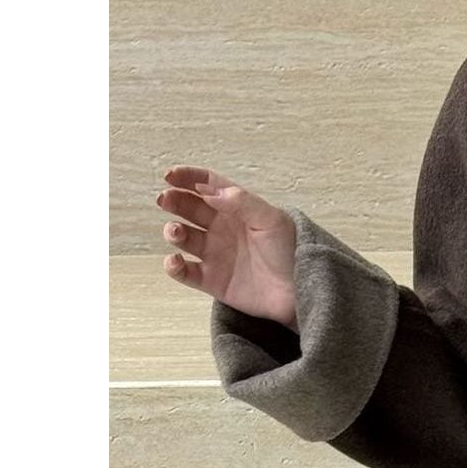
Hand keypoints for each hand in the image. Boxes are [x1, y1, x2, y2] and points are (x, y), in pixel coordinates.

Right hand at [155, 166, 298, 330]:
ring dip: (173, 231)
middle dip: (175, 201)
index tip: (171, 176)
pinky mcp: (212, 281)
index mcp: (237, 208)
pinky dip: (174, 267)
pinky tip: (175, 261)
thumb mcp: (272, 219)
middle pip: (190, 208)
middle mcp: (222, 228)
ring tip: (176, 232)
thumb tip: (208, 192)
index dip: (188, 178)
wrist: (300, 291)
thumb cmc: (291, 251)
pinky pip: (185, 272)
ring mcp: (215, 254)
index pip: (207, 185)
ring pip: (183, 237)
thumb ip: (241, 202)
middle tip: (166, 200)